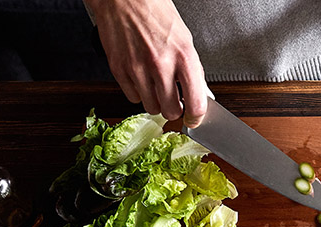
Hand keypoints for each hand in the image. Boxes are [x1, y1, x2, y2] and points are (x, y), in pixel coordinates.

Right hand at [86, 0, 207, 126]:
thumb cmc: (155, 12)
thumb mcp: (184, 38)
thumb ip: (192, 69)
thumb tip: (200, 94)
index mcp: (183, 56)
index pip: (196, 104)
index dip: (196, 118)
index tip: (193, 119)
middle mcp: (161, 64)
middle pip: (171, 112)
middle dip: (174, 109)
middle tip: (173, 100)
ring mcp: (138, 69)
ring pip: (151, 108)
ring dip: (155, 102)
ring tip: (156, 85)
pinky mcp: (119, 70)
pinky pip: (132, 97)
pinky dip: (138, 92)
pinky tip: (141, 77)